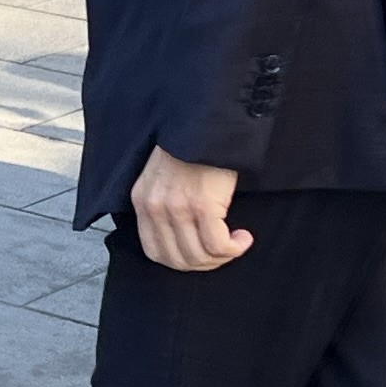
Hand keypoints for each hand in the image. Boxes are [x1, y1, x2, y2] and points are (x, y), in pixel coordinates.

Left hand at [131, 145, 250, 271]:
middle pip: (178, 259)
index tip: (200, 255)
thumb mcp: (162, 176)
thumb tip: (182, 237)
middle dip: (205, 264)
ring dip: (223, 257)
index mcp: (142, 201)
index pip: (154, 251)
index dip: (181, 261)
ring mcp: (178, 208)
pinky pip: (218, 245)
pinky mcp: (203, 205)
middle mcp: (156, 208)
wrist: (209, 123)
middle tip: (223, 253)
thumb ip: (163, 204)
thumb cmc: (193, 147)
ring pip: (199, 256)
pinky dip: (234, 248)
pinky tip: (243, 237)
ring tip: (236, 243)